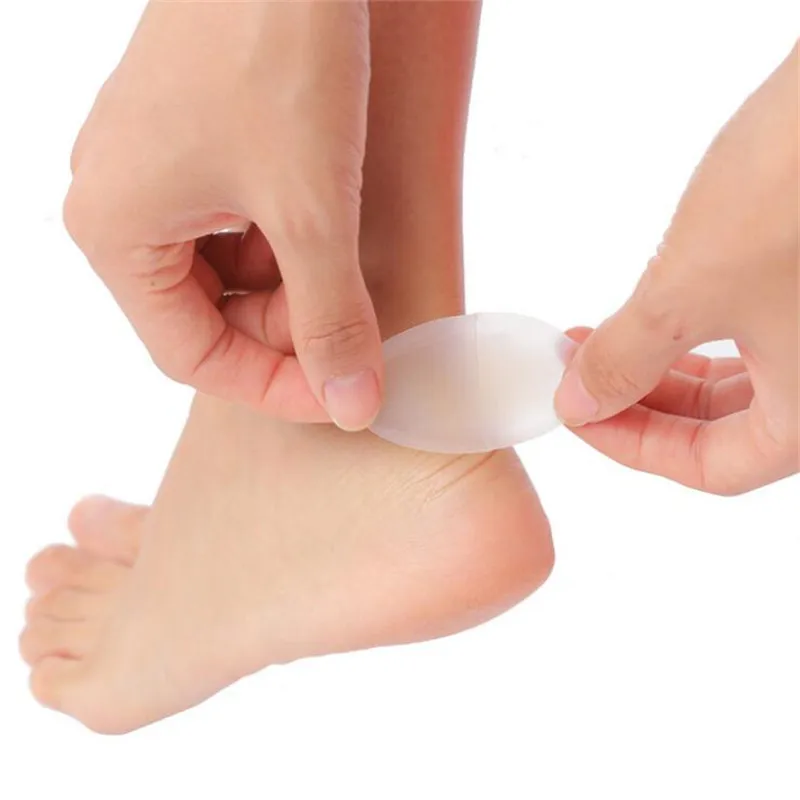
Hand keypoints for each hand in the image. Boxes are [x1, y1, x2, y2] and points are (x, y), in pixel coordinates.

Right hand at [65, 0, 381, 429]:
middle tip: (354, 337)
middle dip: (283, 337)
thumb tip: (352, 407)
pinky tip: (323, 231)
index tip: (339, 397)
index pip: (189, 356)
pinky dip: (282, 246)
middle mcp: (116, 202)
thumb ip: (332, 319)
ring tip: (346, 279)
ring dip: (289, 292)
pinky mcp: (188, 143)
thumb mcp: (312, 210)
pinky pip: (230, 228)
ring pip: (224, 277)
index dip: (270, 388)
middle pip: (205, 318)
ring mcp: (150, 170)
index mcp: (114, 228)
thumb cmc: (277, 49)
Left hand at [555, 42, 798, 494]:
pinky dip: (694, 325)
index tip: (577, 415)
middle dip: (639, 399)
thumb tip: (579, 403)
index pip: (714, 468)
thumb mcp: (692, 289)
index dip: (633, 448)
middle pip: (723, 426)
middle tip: (579, 373)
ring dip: (659, 362)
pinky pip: (752, 328)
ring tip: (595, 338)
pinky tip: (652, 303)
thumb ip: (628, 358)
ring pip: (737, 378)